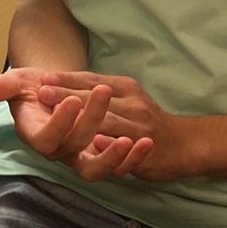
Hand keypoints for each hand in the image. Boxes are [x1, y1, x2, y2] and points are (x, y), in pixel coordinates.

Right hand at [0, 67, 152, 181]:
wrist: (56, 91)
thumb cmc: (35, 87)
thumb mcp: (16, 81)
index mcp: (35, 135)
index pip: (45, 138)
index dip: (59, 123)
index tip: (70, 98)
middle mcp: (57, 151)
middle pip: (74, 146)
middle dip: (91, 121)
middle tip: (101, 91)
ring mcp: (79, 156)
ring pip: (95, 168)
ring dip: (114, 157)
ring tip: (133, 140)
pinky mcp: (100, 156)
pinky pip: (116, 167)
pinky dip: (132, 159)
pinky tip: (146, 143)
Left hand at [34, 70, 196, 181]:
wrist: (185, 143)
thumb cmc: (146, 120)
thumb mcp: (126, 98)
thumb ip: (99, 93)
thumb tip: (62, 87)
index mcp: (125, 88)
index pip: (92, 80)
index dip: (66, 79)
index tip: (42, 78)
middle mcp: (132, 102)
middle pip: (96, 97)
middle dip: (67, 94)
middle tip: (41, 92)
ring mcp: (139, 125)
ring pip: (109, 120)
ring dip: (85, 116)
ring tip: (62, 114)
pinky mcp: (145, 148)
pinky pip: (128, 146)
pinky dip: (113, 144)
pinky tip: (97, 143)